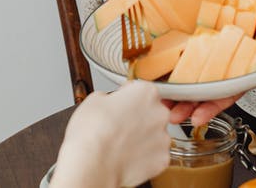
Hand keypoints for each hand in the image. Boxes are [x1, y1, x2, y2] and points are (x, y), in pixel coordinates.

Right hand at [50, 80, 170, 187]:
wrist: (92, 165)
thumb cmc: (91, 134)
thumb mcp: (93, 100)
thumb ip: (111, 97)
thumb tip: (111, 103)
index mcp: (146, 93)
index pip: (141, 89)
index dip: (127, 97)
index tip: (121, 104)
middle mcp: (160, 113)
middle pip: (151, 112)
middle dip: (138, 118)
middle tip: (118, 126)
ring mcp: (163, 138)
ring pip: (154, 135)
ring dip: (142, 138)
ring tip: (120, 144)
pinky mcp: (162, 160)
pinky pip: (155, 155)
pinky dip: (144, 157)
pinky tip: (127, 157)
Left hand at [165, 61, 255, 125]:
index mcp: (241, 74)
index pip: (226, 94)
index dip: (213, 107)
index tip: (199, 116)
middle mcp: (225, 69)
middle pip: (205, 92)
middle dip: (188, 106)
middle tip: (172, 115)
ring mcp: (212, 58)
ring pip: (193, 79)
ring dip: (176, 93)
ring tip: (161, 102)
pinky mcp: (200, 42)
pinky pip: (185, 58)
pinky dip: (172, 69)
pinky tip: (158, 76)